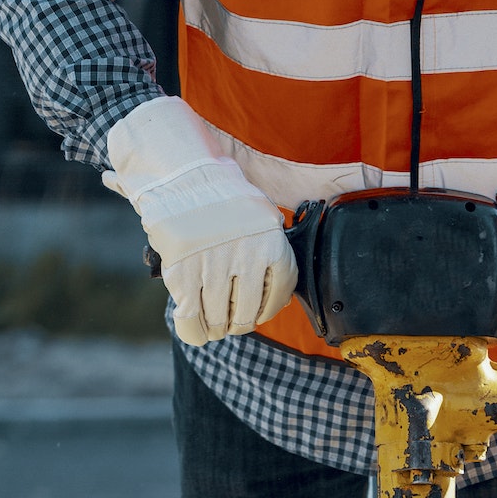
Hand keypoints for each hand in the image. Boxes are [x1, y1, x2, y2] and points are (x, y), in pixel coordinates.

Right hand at [105, 97, 295, 345]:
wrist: (174, 166)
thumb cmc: (216, 188)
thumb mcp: (259, 207)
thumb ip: (273, 239)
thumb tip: (322, 216)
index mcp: (271, 240)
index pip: (280, 292)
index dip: (268, 307)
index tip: (258, 310)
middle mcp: (246, 255)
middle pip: (247, 313)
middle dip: (237, 321)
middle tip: (229, 319)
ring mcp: (213, 265)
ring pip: (219, 319)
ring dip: (215, 327)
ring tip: (211, 322)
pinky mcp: (182, 272)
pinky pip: (191, 318)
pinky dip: (192, 330)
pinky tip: (194, 329)